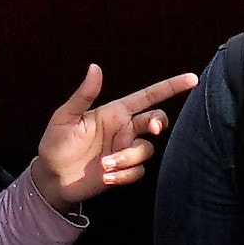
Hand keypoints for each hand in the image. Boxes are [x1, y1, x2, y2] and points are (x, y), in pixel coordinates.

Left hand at [32, 65, 198, 209]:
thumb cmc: (56, 142)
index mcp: (115, 112)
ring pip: (146, 150)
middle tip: (151, 129)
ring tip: (103, 166)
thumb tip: (95, 67)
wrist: (51, 177)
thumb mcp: (65, 116)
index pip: (149, 96)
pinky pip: (138, 171)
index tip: (192, 80)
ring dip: (128, 158)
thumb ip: (84, 95)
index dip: (171, 87)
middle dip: (158, 123)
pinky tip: (106, 178)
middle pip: (156, 121)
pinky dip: (124, 175)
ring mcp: (126, 151)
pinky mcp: (125, 172)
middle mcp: (125, 129)